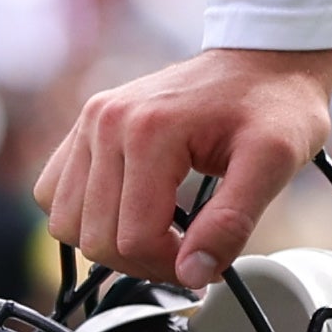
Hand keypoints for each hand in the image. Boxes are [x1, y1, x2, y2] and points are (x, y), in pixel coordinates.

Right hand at [35, 46, 331, 285]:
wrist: (264, 56)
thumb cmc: (276, 103)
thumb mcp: (273, 163)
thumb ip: (232, 223)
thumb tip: (192, 275)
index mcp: (150, 130)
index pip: (133, 238)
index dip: (172, 267)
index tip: (208, 261)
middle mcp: (107, 121)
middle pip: (96, 238)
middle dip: (144, 260)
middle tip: (189, 252)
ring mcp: (92, 120)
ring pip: (66, 221)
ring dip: (110, 242)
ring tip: (159, 233)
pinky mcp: (87, 125)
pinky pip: (55, 191)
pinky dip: (87, 215)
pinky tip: (130, 210)